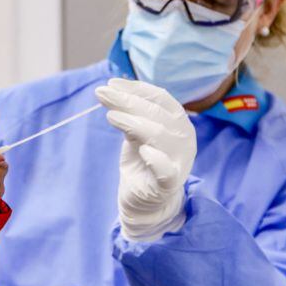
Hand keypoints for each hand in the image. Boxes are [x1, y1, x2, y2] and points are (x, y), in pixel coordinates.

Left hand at [95, 78, 196, 241]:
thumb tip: (111, 89)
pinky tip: (144, 151)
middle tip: (101, 94)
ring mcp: (180, 161)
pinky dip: (157, 160)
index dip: (136, 89)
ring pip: (159, 137)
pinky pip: (167, 172)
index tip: (111, 84)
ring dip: (133, 123)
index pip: (161, 98)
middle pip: (157, 114)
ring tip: (111, 116)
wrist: (146, 201)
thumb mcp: (135, 133)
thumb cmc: (142, 162)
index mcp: (178, 122)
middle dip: (127, 101)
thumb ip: (130, 115)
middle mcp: (184, 139)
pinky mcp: (170, 184)